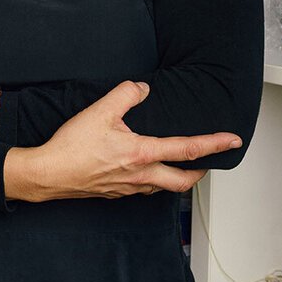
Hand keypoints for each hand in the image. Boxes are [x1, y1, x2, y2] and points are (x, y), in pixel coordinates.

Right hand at [4, 80, 241, 201]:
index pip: (188, 149)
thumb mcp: (100, 110)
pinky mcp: (115, 193)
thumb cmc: (73, 146)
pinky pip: (143, 188)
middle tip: (210, 161)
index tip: (232, 141)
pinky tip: (145, 169)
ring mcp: (128, 188)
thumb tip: (143, 88)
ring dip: (177, 176)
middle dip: (201, 171)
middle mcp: (141, 175)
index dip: (214, 144)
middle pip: (183, 180)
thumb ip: (126, 94)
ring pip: (162, 186)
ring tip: (179, 163)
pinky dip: (154, 179)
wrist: (48, 174)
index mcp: (142, 153)